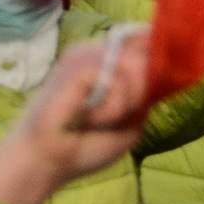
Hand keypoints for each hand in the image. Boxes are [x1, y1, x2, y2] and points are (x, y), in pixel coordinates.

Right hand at [0, 28, 151, 203]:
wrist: (46, 163)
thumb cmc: (82, 146)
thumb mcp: (130, 122)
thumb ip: (146, 93)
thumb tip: (157, 67)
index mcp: (105, 60)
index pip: (143, 39)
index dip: (157, 57)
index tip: (152, 87)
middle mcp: (94, 50)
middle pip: (146, 51)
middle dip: (142, 91)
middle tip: (116, 118)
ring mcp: (84, 55)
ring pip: (134, 66)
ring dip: (125, 105)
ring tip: (97, 121)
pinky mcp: (78, 65)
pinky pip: (117, 81)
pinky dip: (111, 109)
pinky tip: (89, 120)